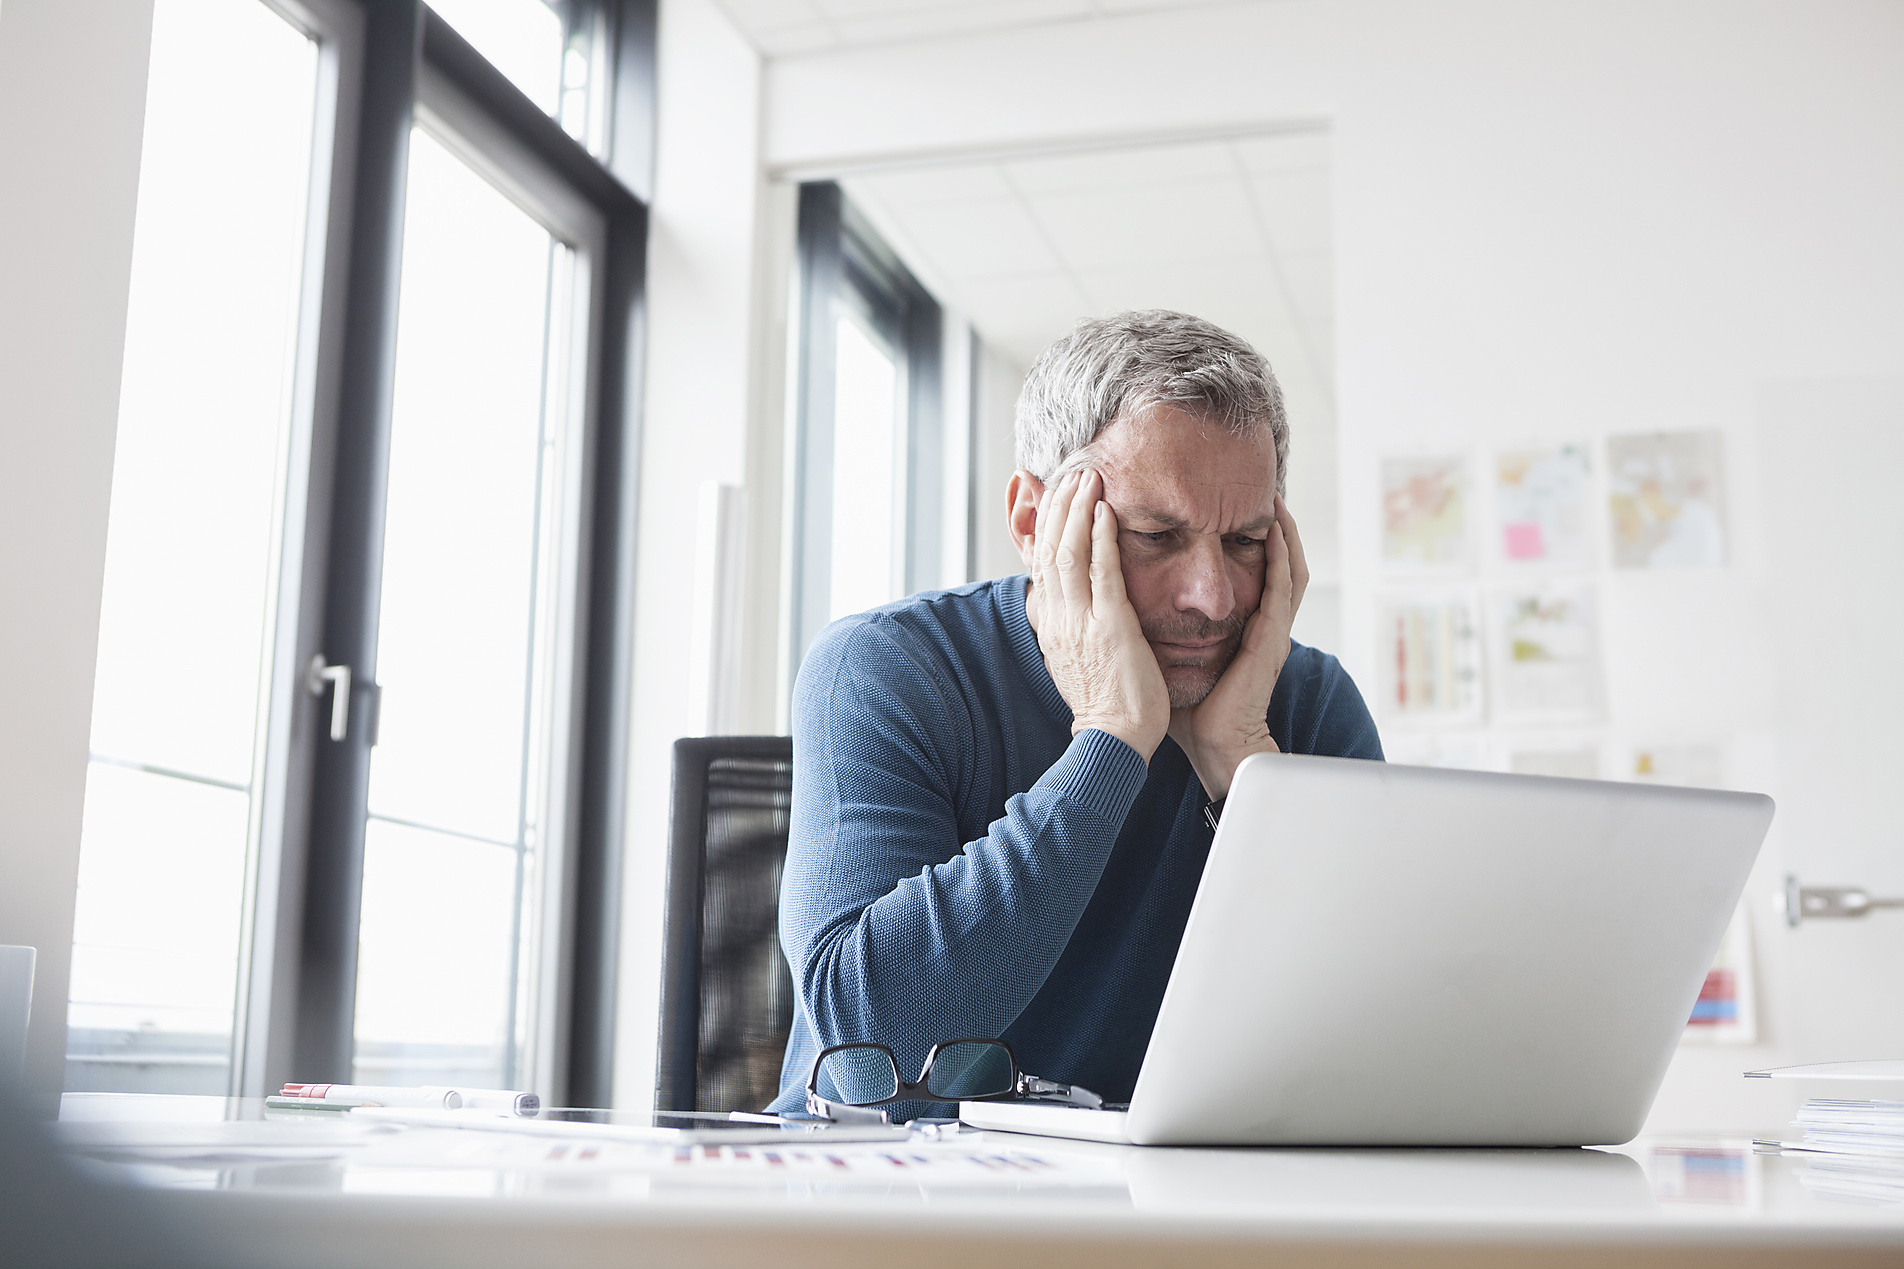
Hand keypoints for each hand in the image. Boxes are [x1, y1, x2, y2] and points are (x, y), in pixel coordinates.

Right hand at [1029, 468, 1170, 761]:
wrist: (1115, 740)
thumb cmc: (1105, 704)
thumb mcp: (1075, 660)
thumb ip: (1071, 628)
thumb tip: (1065, 609)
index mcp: (1051, 626)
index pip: (1042, 563)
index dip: (1048, 525)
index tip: (1057, 496)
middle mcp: (1059, 619)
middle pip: (1049, 549)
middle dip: (1060, 507)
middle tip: (1072, 473)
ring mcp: (1081, 622)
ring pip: (1070, 553)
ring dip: (1078, 511)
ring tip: (1089, 478)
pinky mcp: (1110, 627)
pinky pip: (1102, 572)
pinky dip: (1101, 538)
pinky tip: (1106, 511)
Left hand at [1168, 495, 1308, 799]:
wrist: (1213, 744)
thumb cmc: (1188, 706)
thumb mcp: (1169, 652)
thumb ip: (1154, 626)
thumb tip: (1115, 599)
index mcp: (1235, 624)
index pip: (1241, 570)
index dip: (1239, 538)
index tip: (1224, 505)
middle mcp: (1255, 621)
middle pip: (1270, 561)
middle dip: (1268, 526)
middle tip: (1257, 490)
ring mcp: (1269, 630)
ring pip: (1286, 568)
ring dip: (1284, 533)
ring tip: (1275, 500)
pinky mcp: (1271, 640)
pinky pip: (1284, 591)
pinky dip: (1283, 559)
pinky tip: (1276, 534)